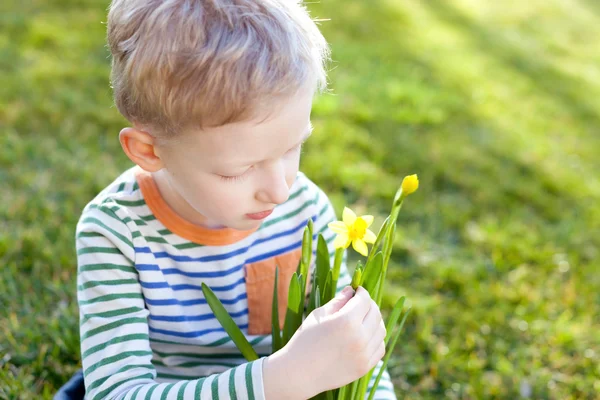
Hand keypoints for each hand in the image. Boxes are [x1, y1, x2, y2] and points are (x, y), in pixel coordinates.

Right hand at [268, 286, 385, 397]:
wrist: (299, 373)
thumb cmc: (305, 340)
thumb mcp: (319, 315)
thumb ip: (338, 301)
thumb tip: (352, 290)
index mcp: (346, 321)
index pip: (364, 300)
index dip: (361, 292)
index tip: (357, 291)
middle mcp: (360, 337)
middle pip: (376, 313)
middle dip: (369, 304)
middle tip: (360, 303)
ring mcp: (364, 354)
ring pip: (381, 330)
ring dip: (374, 320)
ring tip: (363, 319)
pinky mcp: (364, 367)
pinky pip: (379, 347)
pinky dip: (376, 339)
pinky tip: (365, 336)